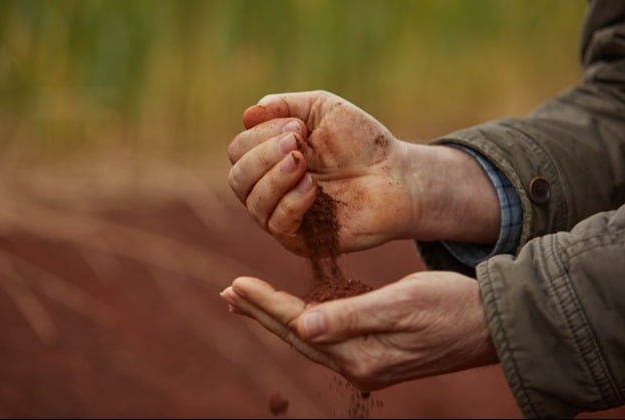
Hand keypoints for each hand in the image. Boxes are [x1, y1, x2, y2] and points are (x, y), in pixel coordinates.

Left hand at [220, 272, 498, 391]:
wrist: (491, 323)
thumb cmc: (451, 307)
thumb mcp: (403, 305)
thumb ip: (352, 317)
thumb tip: (304, 327)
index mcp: (360, 355)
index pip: (298, 326)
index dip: (265, 304)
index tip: (235, 283)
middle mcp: (357, 365)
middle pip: (295, 335)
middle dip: (260, 313)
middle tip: (228, 293)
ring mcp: (365, 362)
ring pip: (308, 336)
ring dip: (276, 317)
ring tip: (247, 301)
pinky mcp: (374, 352)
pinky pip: (326, 336)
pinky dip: (302, 320)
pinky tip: (293, 312)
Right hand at [227, 90, 500, 254]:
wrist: (398, 176)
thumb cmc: (362, 142)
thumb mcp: (323, 110)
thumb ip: (285, 105)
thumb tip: (248, 114)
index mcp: (271, 158)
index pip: (239, 150)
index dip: (259, 136)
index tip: (298, 127)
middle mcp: (271, 188)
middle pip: (238, 178)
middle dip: (262, 156)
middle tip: (297, 145)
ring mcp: (284, 215)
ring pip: (252, 202)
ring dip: (274, 177)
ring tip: (303, 162)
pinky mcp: (302, 239)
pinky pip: (276, 224)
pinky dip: (290, 201)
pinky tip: (312, 187)